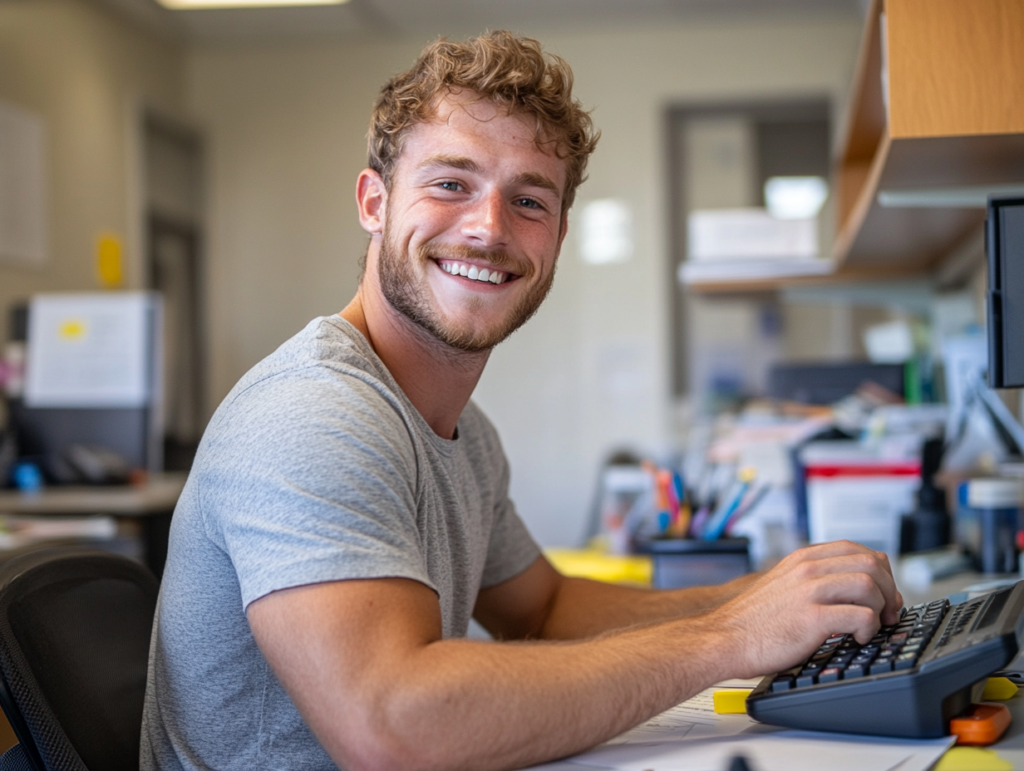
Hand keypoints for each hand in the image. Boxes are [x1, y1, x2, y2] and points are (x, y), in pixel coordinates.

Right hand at [711, 540, 902, 678]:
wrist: (725, 638)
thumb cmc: (754, 620)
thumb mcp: (784, 584)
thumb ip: (814, 578)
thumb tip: (854, 588)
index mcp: (803, 558)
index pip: (859, 549)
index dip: (881, 572)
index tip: (883, 595)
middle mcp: (807, 568)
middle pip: (871, 563)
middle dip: (889, 590)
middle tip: (887, 614)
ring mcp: (809, 591)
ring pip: (869, 586)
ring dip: (880, 609)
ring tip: (870, 627)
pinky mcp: (811, 617)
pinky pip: (860, 616)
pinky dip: (868, 630)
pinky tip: (856, 638)